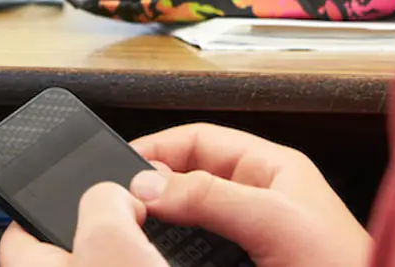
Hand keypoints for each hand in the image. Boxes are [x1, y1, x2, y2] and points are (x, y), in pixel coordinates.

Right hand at [0, 123, 370, 266]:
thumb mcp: (275, 222)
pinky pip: (200, 251)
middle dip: (154, 186)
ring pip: (192, 218)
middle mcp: (262, 199)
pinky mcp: (247, 266)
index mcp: (273, 169)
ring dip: (164, 221)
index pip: (200, 140)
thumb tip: (149, 183)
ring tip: (135, 228)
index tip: (119, 168)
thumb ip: (211, 196)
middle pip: (190, 177)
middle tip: (120, 202)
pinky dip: (177, 250)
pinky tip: (162, 256)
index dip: (157, 148)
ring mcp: (255, 236)